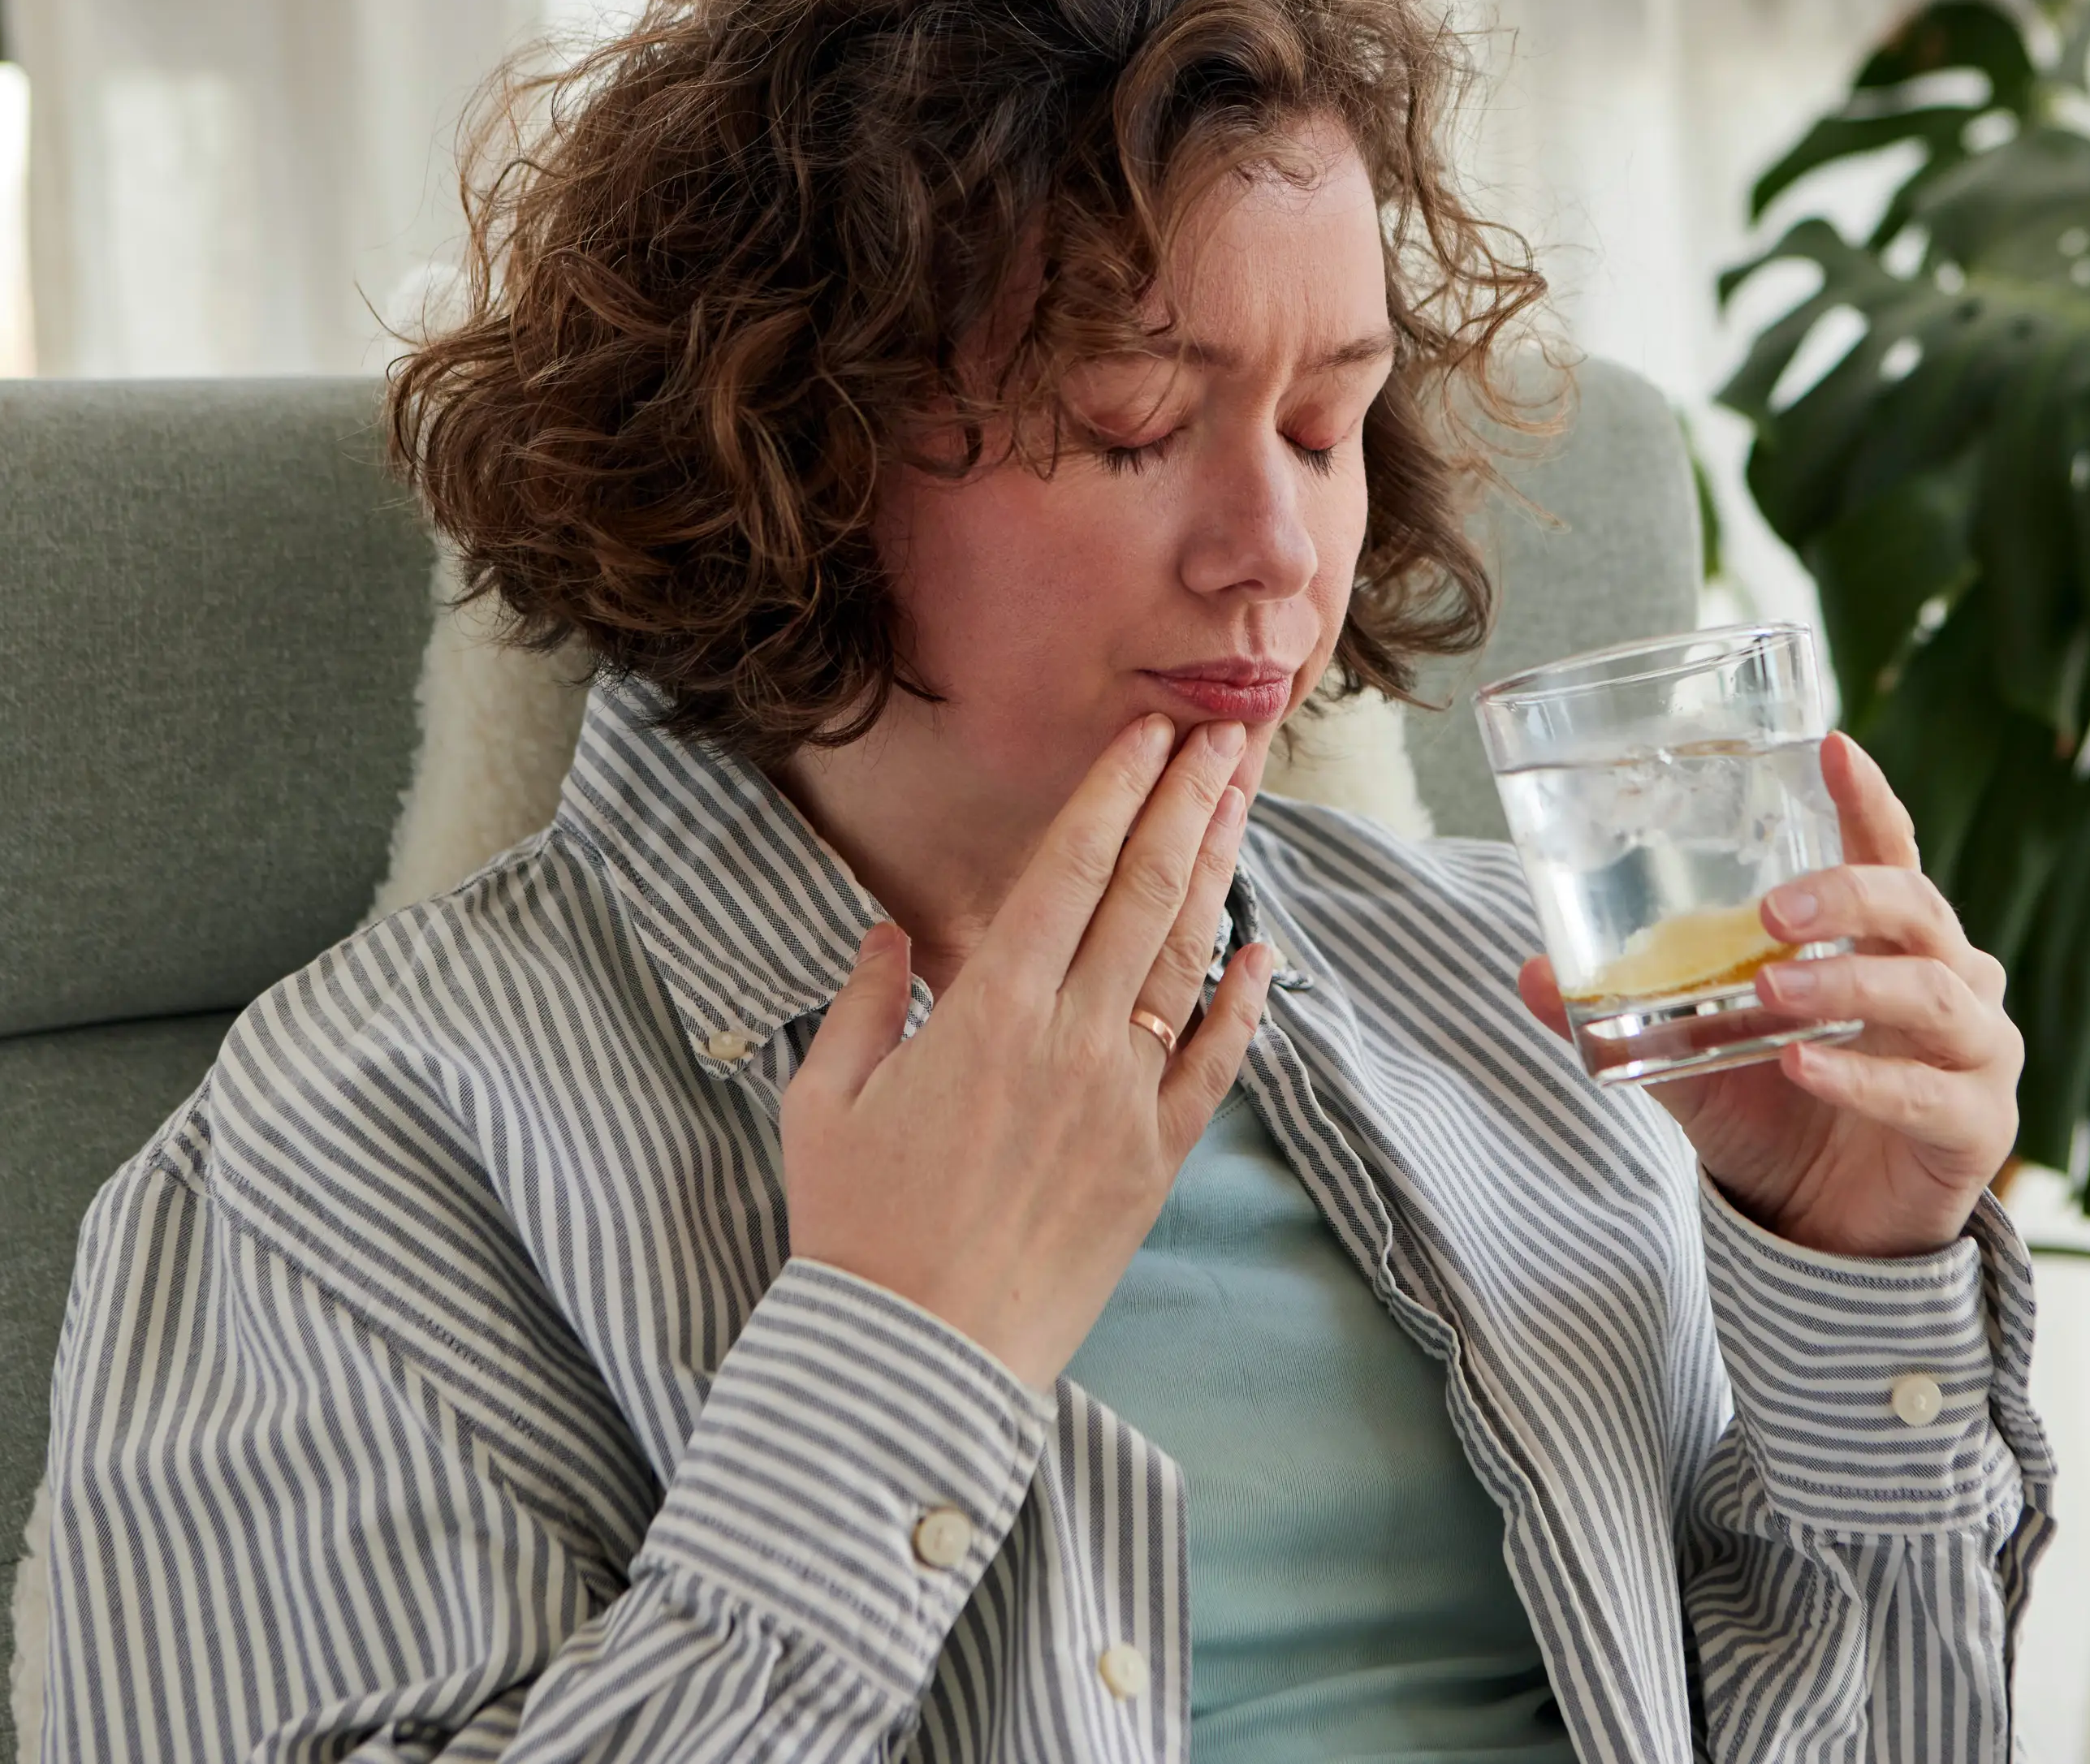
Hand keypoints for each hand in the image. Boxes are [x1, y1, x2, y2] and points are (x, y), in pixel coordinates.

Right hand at [782, 715, 1273, 1392]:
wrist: (916, 1359)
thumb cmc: (855, 1230)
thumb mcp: (824, 1100)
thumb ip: (862, 1002)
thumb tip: (891, 935)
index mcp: (987, 1011)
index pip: (1070, 869)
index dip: (1117, 791)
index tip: (1150, 731)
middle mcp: (1071, 1040)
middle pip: (1147, 891)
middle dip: (1189, 800)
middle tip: (1226, 730)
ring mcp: (1124, 1100)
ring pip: (1188, 959)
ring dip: (1221, 870)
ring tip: (1245, 800)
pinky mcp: (1154, 1161)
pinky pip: (1215, 1064)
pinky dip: (1246, 1000)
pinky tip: (1266, 947)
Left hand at [1516, 732, 2019, 1259]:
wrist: (1832, 1233)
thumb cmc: (1779, 1117)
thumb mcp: (1696, 1057)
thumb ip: (1630, 1012)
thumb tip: (1527, 971)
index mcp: (1889, 942)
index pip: (1889, 851)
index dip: (1867, 799)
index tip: (1831, 745)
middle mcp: (1950, 980)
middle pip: (1919, 910)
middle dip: (1850, 896)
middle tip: (1772, 908)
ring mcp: (1975, 1052)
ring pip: (1931, 995)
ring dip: (1848, 986)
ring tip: (1772, 988)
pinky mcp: (1979, 1126)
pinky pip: (1925, 1094)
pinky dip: (1861, 1080)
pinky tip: (1800, 1068)